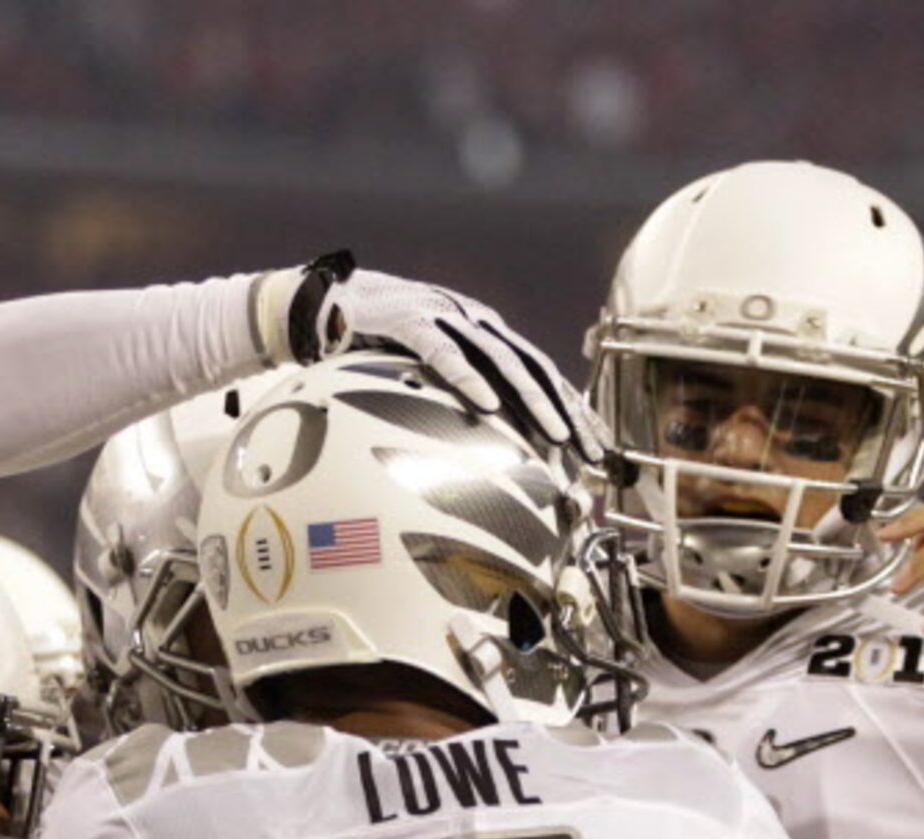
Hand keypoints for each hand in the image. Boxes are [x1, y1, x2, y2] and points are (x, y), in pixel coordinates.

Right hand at [292, 258, 597, 450]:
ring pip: (500, 360)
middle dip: (567, 412)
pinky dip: (467, 380)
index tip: (597, 448)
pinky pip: (443, 352)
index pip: (541, 372)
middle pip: (533, 367)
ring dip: (532, 400)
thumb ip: (462, 392)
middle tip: (591, 452)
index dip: (572, 408)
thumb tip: (495, 444)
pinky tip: (488, 407)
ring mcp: (444, 316)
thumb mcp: (431, 369)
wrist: (327, 301)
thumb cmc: (380, 344)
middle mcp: (475, 321)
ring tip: (555, 436)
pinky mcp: (408, 320)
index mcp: (485, 333)